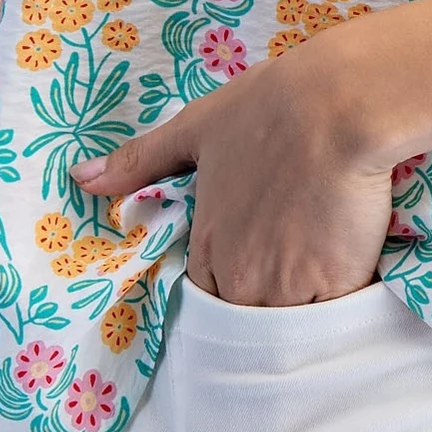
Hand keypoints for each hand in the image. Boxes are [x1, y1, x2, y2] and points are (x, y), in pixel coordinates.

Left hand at [70, 40, 395, 304]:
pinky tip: (350, 267)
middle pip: (249, 317)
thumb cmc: (267, 109)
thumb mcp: (196, 127)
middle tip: (294, 259)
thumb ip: (141, 160)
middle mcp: (241, 279)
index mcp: (206, 246)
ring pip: (292, 326)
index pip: (208, 296)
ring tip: (324, 265)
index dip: (232, 280)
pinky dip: (341, 303)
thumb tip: (81, 177)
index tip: (257, 256)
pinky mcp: (336, 288)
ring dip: (304, 307)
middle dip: (266, 302)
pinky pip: (335, 316)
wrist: (338, 105)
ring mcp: (288, 289)